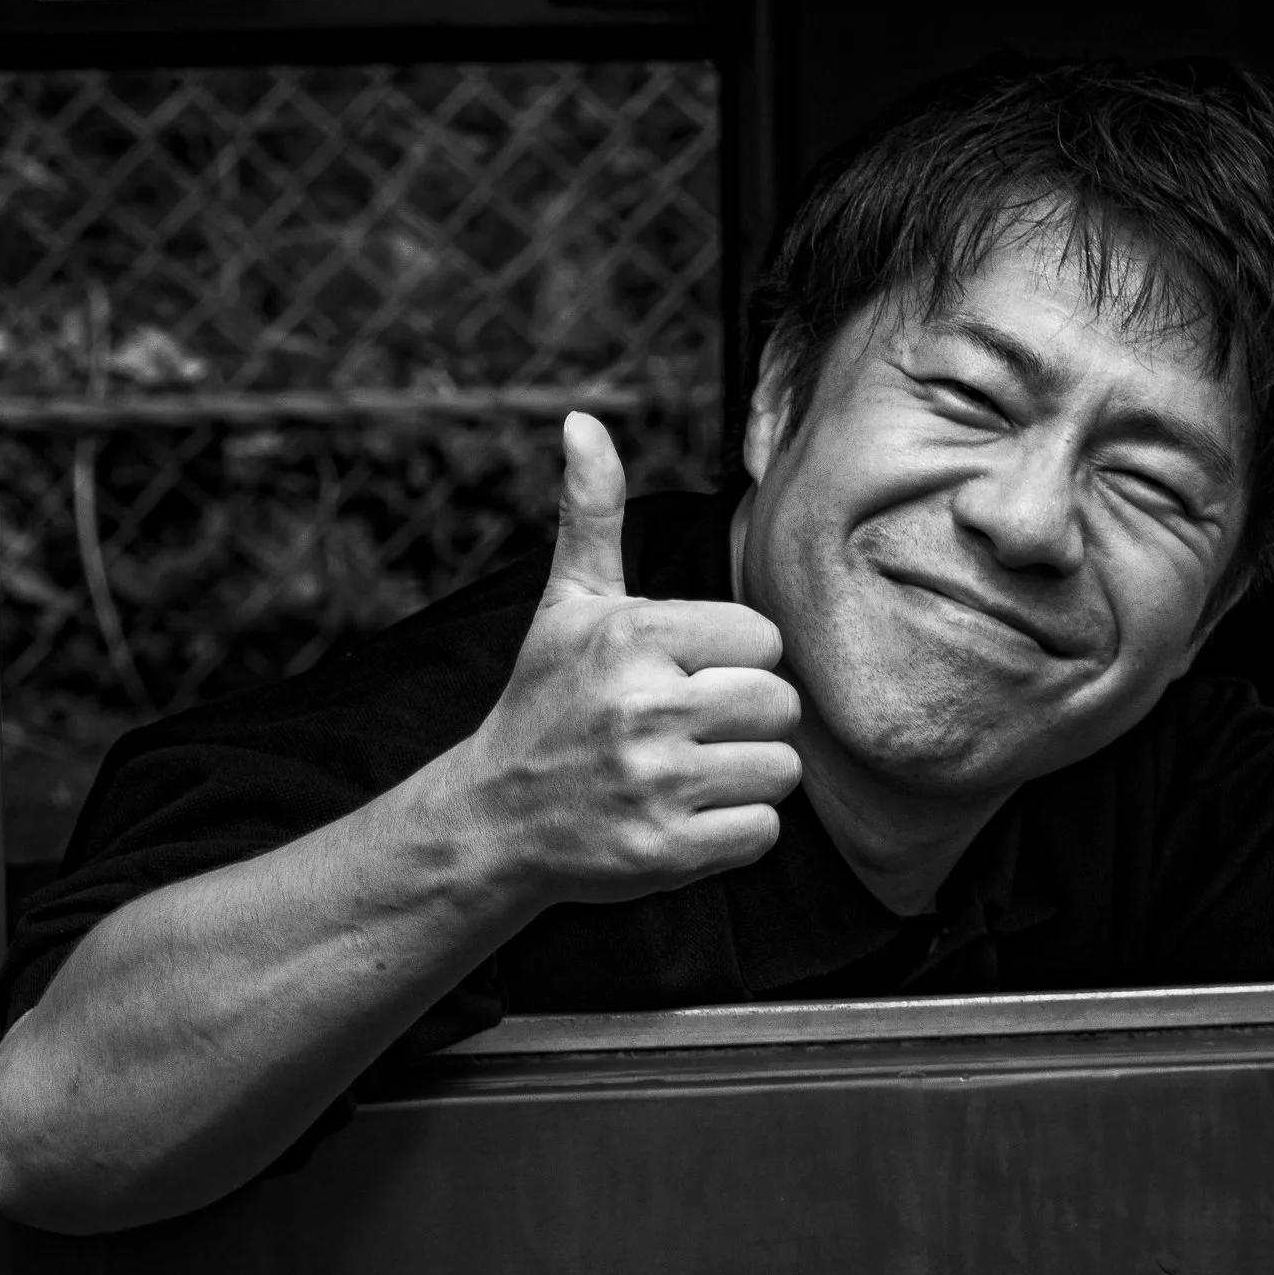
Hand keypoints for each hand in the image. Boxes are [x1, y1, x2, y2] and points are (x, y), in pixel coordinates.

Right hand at [440, 413, 800, 902]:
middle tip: (691, 729)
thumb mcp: (568, 604)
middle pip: (781, 705)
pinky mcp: (664, 852)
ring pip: (780, 770)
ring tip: (688, 772)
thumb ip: (593, 513)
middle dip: (747, 719)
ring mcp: (655, 783)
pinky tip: (686, 816)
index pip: (764, 640)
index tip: (685, 674)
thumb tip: (583, 422)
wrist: (492, 818)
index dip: (734, 659)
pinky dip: (736, 831)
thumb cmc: (546, 700)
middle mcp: (645, 706)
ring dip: (746, 776)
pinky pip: (762, 832)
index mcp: (634, 637)